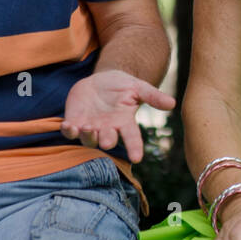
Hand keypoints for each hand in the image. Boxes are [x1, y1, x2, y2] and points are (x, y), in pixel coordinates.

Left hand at [61, 70, 175, 163]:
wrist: (101, 81)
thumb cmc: (122, 85)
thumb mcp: (138, 87)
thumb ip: (153, 96)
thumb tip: (172, 103)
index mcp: (124, 123)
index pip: (132, 138)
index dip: (135, 148)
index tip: (137, 158)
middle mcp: (108, 129)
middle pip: (108, 140)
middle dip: (107, 141)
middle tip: (107, 140)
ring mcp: (91, 127)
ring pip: (88, 139)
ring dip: (87, 136)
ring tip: (86, 128)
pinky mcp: (75, 122)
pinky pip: (70, 132)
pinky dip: (68, 130)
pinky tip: (67, 125)